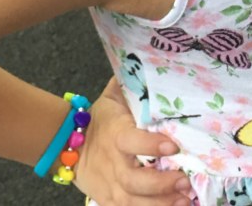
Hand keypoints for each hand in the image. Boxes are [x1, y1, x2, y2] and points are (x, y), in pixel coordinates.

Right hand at [74, 77, 192, 205]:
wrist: (66, 146)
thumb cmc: (100, 118)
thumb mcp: (112, 97)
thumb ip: (131, 84)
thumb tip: (149, 59)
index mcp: (115, 134)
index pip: (132, 140)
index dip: (151, 144)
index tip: (174, 144)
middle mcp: (112, 163)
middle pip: (134, 180)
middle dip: (161, 184)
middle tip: (185, 180)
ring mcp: (110, 186)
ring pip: (133, 202)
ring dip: (160, 204)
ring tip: (185, 200)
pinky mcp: (109, 201)